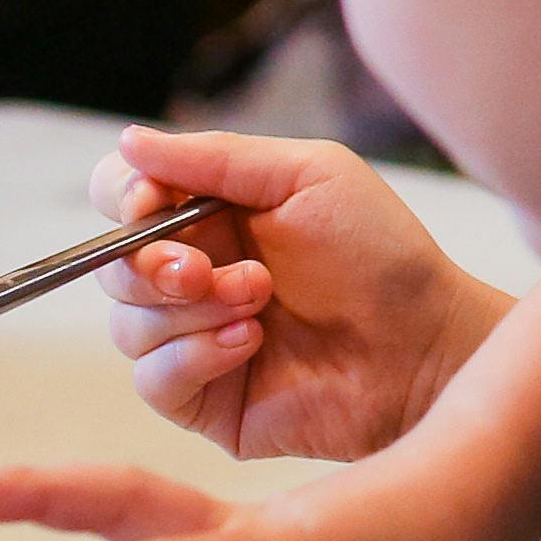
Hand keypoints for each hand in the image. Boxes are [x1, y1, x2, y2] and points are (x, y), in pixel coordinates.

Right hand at [93, 122, 504, 460]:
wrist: (427, 345)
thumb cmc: (382, 254)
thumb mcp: (309, 178)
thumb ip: (218, 159)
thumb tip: (129, 140)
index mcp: (212, 214)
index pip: (123, 195)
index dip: (121, 196)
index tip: (148, 203)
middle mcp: (194, 277)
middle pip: (113, 265)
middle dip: (152, 263)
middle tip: (205, 270)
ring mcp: (195, 340)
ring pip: (128, 324)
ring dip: (190, 310)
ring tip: (259, 300)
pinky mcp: (205, 400)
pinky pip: (153, 380)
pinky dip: (194, 356)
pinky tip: (252, 342)